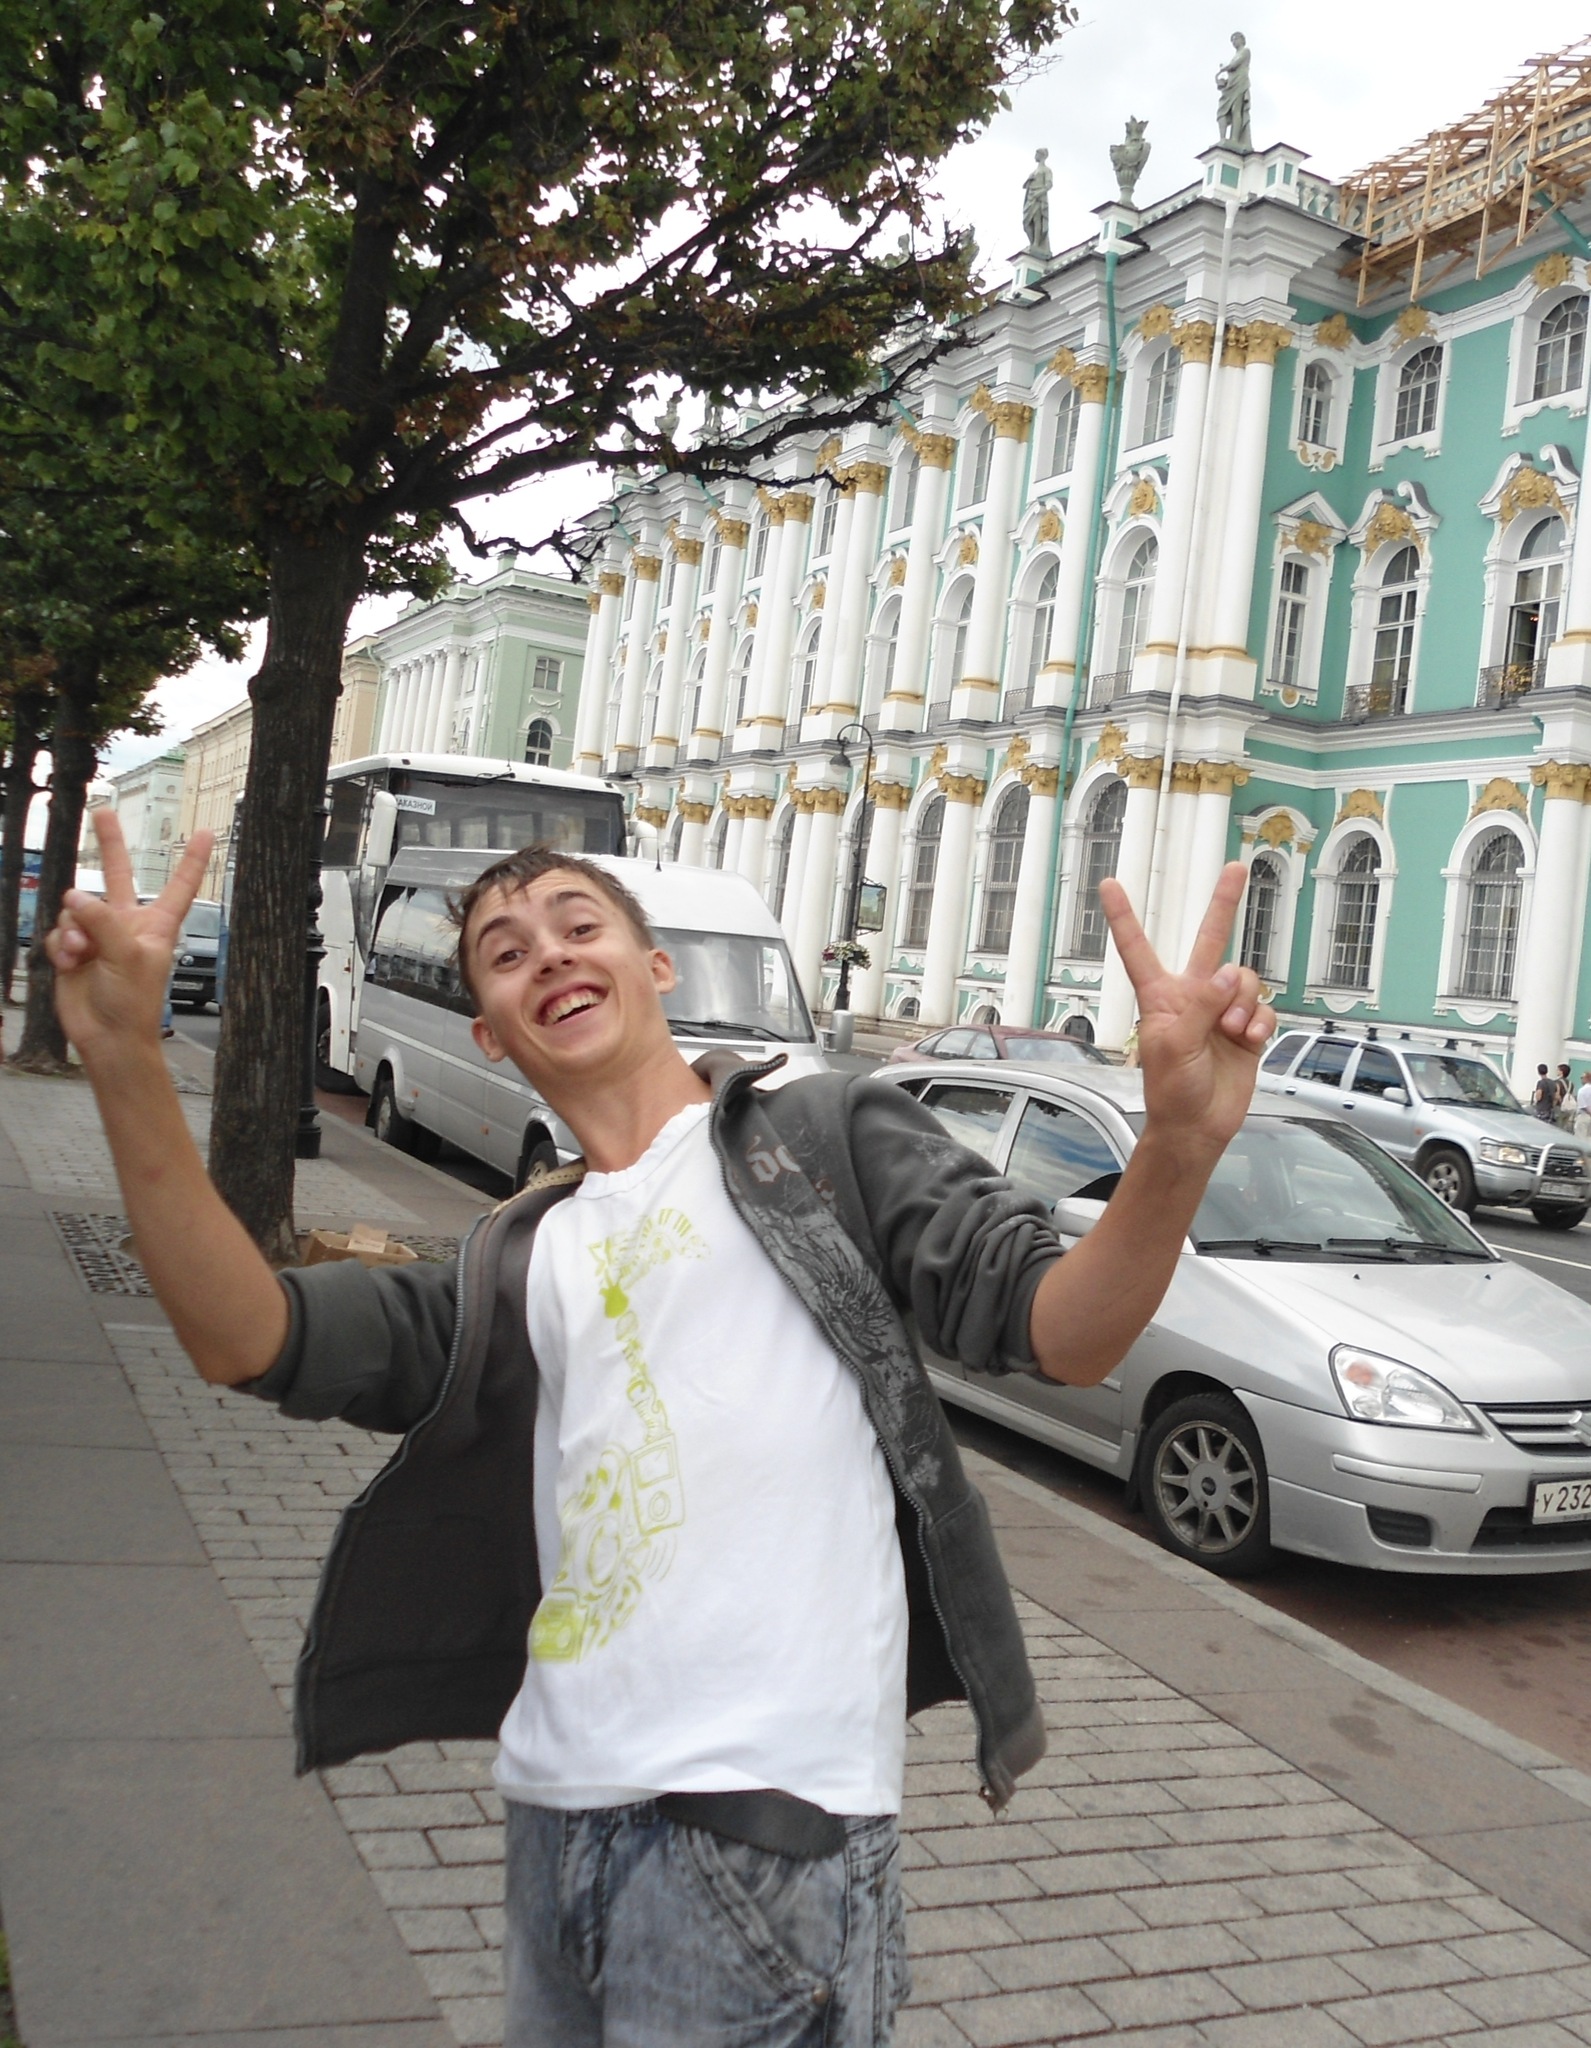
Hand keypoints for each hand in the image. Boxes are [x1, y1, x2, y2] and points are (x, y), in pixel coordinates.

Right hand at [44, 809, 214, 1065]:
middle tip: (103, 811)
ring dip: (74, 930)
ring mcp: (98, 935)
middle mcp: (127, 925)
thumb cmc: (132, 1005)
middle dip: (110, 844)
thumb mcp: (128, 957)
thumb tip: (76, 895)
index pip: (179, 885)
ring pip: (76, 908)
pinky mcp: (74, 949)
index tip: (209, 833)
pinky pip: (60, 931)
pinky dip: (61, 946)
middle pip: (119, 875)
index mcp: (156, 926)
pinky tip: (69, 963)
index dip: (193, 860)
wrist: (106, 1037)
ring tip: (83, 954)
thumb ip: (103, 920)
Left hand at [1099, 862, 1274, 1164]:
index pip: (1138, 949)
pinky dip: (1260, 1021)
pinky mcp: (1247, 1028)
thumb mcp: (1174, 1046)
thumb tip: (1228, 974)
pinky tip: (1248, 1039)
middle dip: (1223, 904)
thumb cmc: (1172, 1091)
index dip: (1124, 917)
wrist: (1198, 1127)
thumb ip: (1200, 1006)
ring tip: (1233, 1031)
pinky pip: (1264, 1008)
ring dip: (1244, 1003)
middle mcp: (1192, 996)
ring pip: (1244, 980)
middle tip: (1235, 868)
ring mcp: (1221, 1010)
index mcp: (1161, 997)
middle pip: (1208, 941)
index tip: (1110, 885)